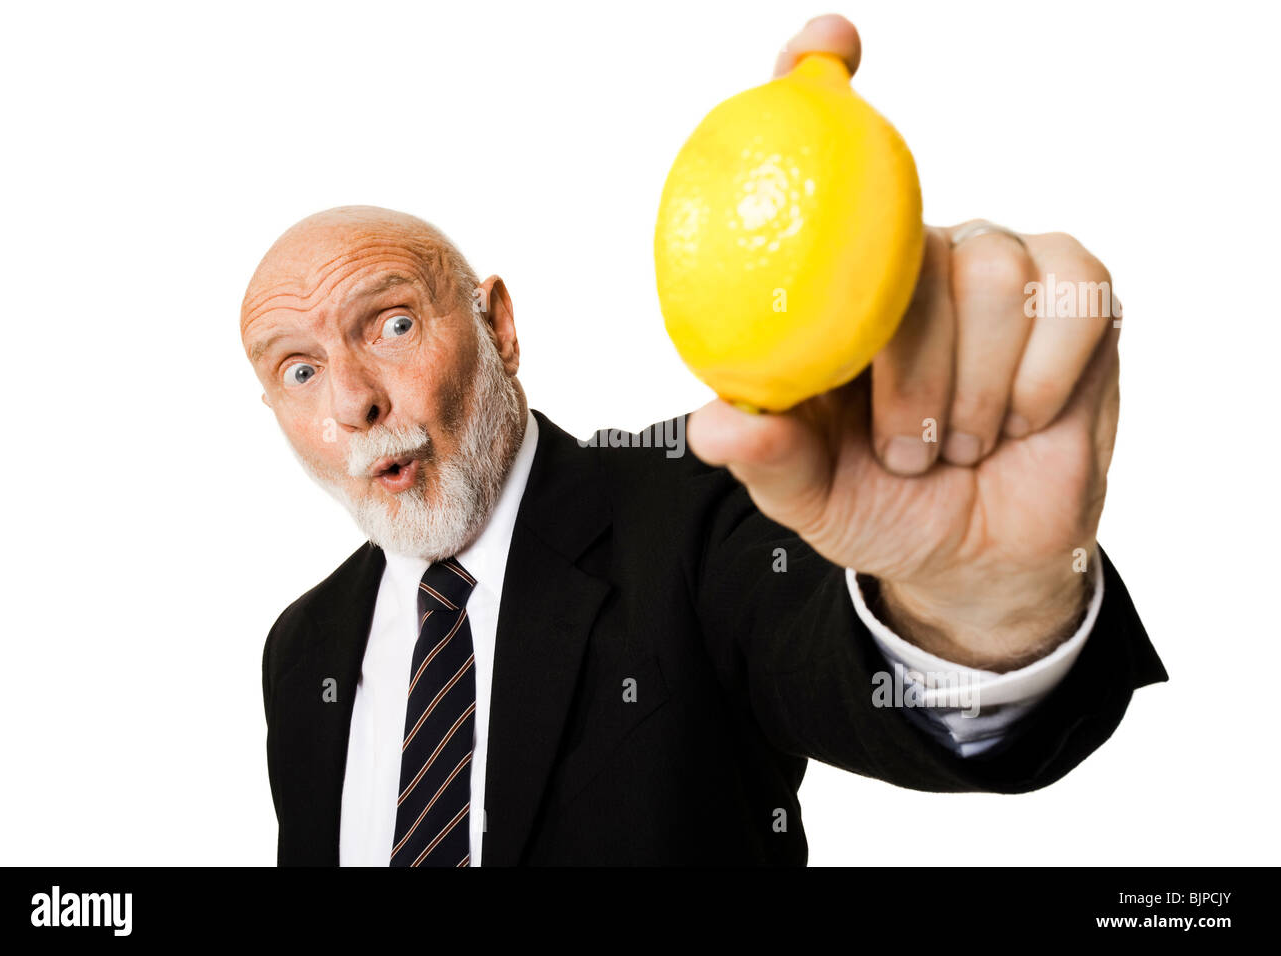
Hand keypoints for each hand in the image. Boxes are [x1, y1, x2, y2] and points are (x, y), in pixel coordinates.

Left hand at [687, 15, 1120, 670]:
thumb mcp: (810, 494)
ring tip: (957, 447)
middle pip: (918, 246)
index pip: (831, 161)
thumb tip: (713, 425)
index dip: (821, 84)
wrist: (973, 558)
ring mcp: (1002, 267)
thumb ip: (767, 457)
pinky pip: (1073, 297)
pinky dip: (1042, 376)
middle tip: (906, 450)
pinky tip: (1022, 423)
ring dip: (974, 385)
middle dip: (912, 371)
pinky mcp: (1077, 297)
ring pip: (995, 270)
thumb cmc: (881, 506)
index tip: (824, 43)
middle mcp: (919, 258)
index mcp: (841, 286)